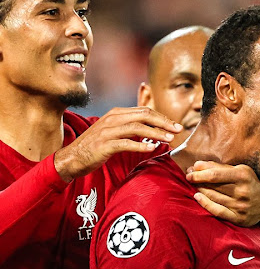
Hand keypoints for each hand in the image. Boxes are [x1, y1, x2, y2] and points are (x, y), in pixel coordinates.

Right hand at [54, 107, 181, 181]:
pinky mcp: (104, 145)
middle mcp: (113, 119)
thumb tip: (151, 131)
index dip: (162, 117)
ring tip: (169, 139)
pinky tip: (152, 149)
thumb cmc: (96, 146)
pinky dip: (140, 145)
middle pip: (143, 116)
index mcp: (116, 114)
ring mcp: (108, 131)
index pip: (144, 111)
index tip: (175, 126)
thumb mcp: (114, 132)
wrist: (72, 157)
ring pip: (137, 128)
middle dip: (163, 122)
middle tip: (178, 130)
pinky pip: (125, 143)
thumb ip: (130, 128)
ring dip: (155, 133)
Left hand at [186, 161, 259, 225]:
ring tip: (194, 185)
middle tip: (189, 176)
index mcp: (243, 176)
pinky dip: (205, 204)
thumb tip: (197, 165)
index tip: (190, 170)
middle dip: (198, 180)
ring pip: (213, 197)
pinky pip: (217, 211)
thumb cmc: (250, 183)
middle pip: (213, 186)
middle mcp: (242, 191)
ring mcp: (240, 206)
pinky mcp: (238, 218)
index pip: (215, 174)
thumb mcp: (240, 170)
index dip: (199, 173)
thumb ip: (220, 167)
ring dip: (200, 190)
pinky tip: (198, 197)